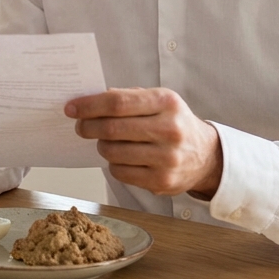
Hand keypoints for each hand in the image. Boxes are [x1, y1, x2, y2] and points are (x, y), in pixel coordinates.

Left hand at [66, 88, 222, 197]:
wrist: (206, 156)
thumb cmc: (174, 123)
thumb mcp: (159, 100)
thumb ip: (127, 97)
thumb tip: (89, 101)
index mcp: (166, 102)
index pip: (117, 102)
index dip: (89, 105)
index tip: (72, 108)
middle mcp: (169, 129)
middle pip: (112, 128)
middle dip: (88, 126)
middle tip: (80, 126)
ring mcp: (167, 158)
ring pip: (112, 152)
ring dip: (101, 146)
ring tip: (106, 141)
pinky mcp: (161, 181)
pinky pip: (120, 172)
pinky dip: (113, 164)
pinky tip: (121, 157)